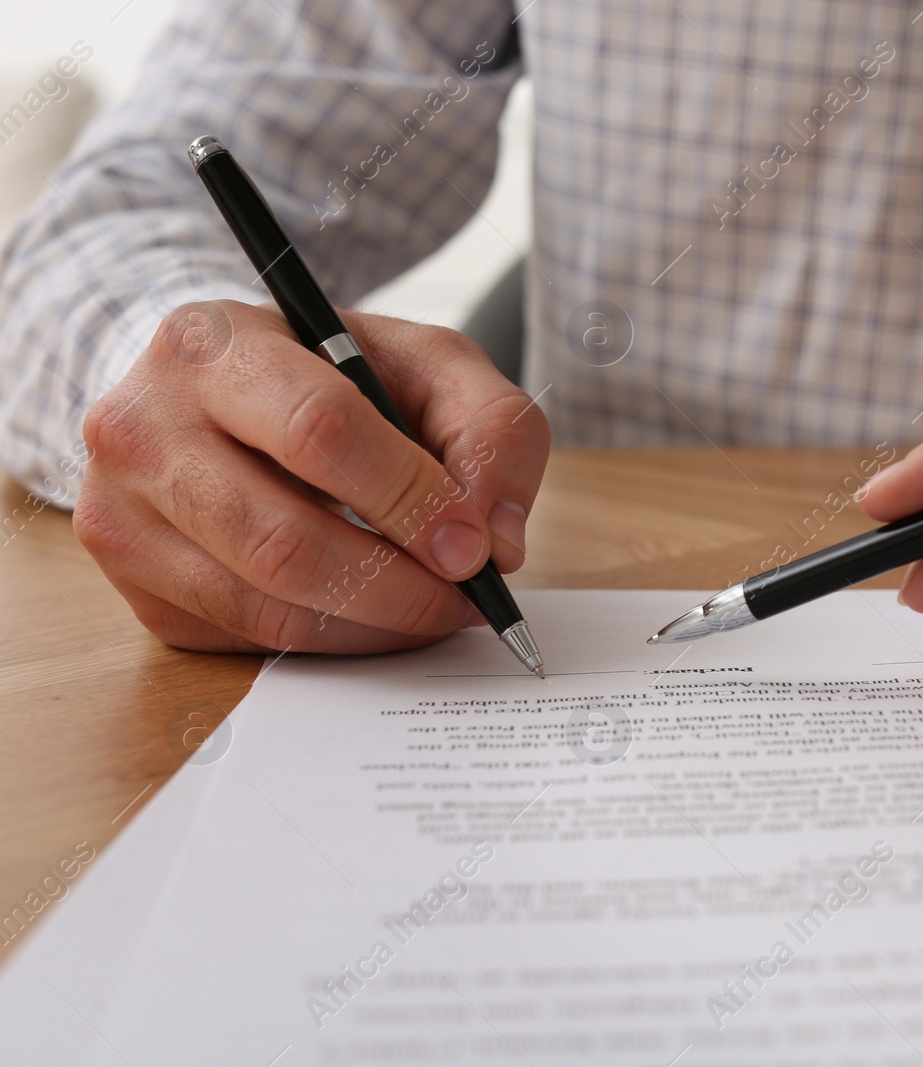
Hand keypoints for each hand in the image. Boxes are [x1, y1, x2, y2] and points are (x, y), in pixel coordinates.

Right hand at [74, 301, 549, 654]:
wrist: (227, 394)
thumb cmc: (337, 375)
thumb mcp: (431, 364)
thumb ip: (491, 430)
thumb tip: (493, 543)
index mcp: (213, 345)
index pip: (319, 432)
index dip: (409, 499)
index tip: (474, 547)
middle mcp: (141, 428)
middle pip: (283, 541)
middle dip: (399, 585)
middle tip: (466, 598)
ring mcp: (123, 515)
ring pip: (265, 607)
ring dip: (374, 625)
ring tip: (435, 607)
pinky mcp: (137, 587)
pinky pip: (248, 640)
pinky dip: (334, 640)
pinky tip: (375, 611)